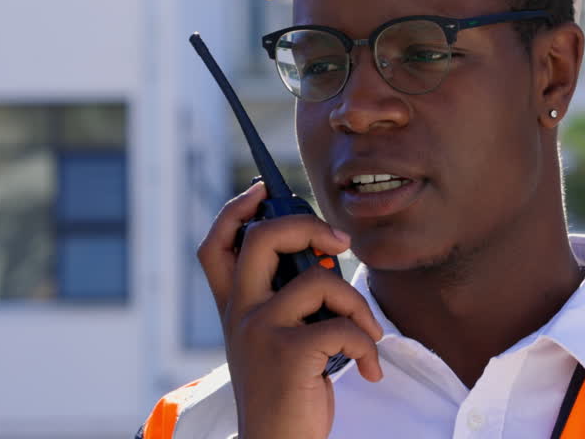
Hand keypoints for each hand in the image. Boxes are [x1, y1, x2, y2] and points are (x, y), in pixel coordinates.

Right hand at [197, 181, 384, 438]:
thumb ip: (288, 301)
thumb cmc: (287, 393)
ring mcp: (260, 331)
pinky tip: (369, 369)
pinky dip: (368, 345)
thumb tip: (327, 252)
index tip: (262, 190)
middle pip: (263, 237)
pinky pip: (344, 326)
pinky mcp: (288, 355)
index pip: (216, 245)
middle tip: (341, 244)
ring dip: (358, 305)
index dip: (235, 211)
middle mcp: (239, 314)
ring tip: (368, 335)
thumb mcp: (277, 340)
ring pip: (319, 280)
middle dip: (309, 226)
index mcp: (234, 308)